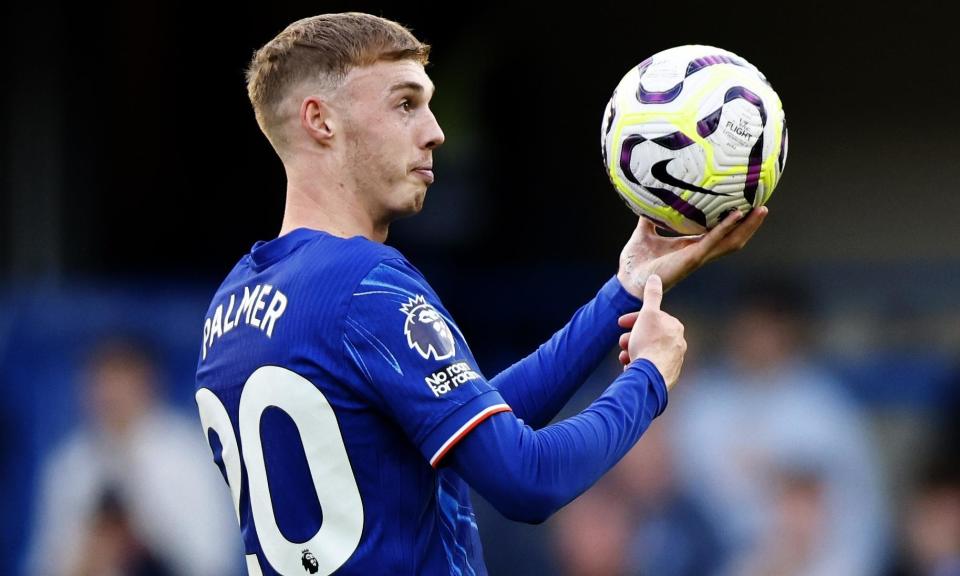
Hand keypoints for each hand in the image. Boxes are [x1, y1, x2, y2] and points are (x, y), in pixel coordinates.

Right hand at [616, 275, 685, 388]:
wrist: (651, 375)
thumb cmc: (649, 343)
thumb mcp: (647, 314)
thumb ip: (651, 295)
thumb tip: (655, 277)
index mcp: (675, 327)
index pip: (652, 317)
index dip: (634, 318)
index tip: (620, 323)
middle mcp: (678, 343)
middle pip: (649, 334)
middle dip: (632, 336)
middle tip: (621, 342)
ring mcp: (674, 360)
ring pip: (648, 350)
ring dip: (632, 351)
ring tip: (624, 357)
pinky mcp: (667, 375)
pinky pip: (649, 365)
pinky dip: (638, 363)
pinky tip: (630, 366)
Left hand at [617, 206, 767, 297]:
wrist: (627, 280)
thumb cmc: (636, 260)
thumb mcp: (644, 232)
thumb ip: (649, 217)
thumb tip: (648, 197)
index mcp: (691, 245)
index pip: (720, 233)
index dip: (735, 222)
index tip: (747, 205)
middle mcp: (699, 251)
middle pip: (733, 238)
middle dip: (750, 225)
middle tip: (763, 206)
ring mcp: (698, 256)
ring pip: (730, 241)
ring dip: (747, 226)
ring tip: (760, 210)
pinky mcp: (692, 259)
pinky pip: (713, 241)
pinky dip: (725, 228)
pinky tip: (735, 215)